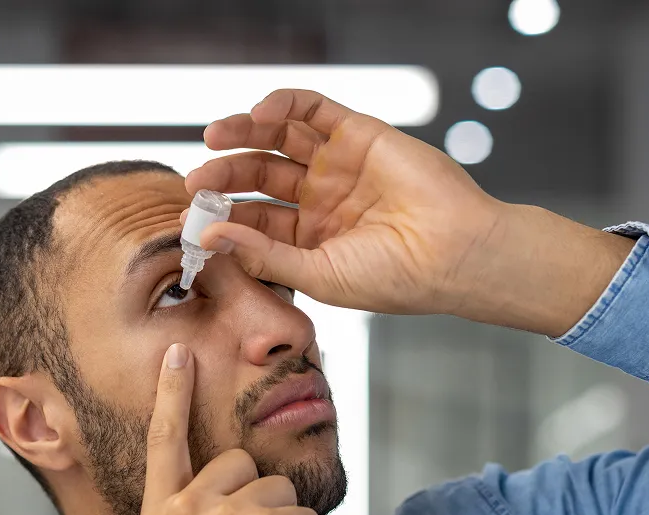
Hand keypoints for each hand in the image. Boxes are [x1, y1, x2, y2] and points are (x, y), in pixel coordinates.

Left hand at [184, 90, 633, 336]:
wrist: (453, 253)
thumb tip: (209, 236)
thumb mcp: (318, 273)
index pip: (254, 219)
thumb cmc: (395, 277)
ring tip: (216, 137)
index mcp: (311, 238)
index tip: (195, 217)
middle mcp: (321, 199)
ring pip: (278, 138)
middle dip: (226, 173)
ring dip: (244, 132)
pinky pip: (312, 108)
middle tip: (198, 178)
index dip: (223, 214)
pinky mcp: (357, 134)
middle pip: (259, 176)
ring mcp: (338, 164)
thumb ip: (262, 254)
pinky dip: (281, 104)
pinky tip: (259, 117)